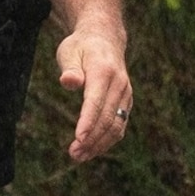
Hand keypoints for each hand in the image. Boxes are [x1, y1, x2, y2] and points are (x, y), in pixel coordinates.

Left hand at [55, 27, 132, 163]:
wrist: (105, 39)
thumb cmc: (81, 47)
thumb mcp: (69, 51)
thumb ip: (69, 68)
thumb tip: (68, 82)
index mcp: (104, 71)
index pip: (96, 101)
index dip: (88, 122)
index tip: (78, 139)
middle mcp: (119, 84)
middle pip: (108, 117)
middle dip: (92, 139)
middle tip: (74, 154)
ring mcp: (125, 94)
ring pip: (117, 125)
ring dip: (99, 144)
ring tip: (79, 156)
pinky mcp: (126, 102)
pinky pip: (120, 125)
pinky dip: (108, 140)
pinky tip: (92, 150)